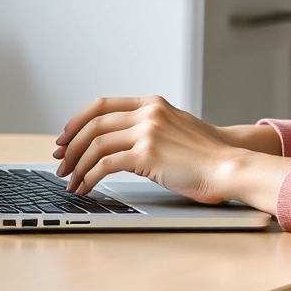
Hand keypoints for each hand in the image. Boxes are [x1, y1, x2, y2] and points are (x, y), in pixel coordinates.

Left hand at [54, 96, 290, 209]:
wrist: (231, 165)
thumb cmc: (207, 156)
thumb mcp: (176, 128)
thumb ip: (150, 127)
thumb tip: (117, 143)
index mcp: (152, 103)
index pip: (102, 105)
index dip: (77, 122)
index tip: (64, 138)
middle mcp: (148, 112)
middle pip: (93, 123)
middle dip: (70, 145)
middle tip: (60, 162)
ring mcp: (147, 131)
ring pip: (95, 144)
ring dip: (77, 165)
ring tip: (70, 181)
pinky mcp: (147, 154)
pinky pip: (105, 164)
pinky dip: (89, 177)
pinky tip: (85, 188)